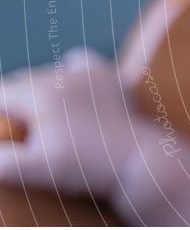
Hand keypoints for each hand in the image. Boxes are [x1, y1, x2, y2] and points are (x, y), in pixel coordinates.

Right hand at [0, 48, 146, 197]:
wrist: (137, 158)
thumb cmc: (84, 166)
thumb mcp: (37, 170)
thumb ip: (4, 163)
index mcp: (37, 94)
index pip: (1, 93)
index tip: (6, 130)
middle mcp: (60, 75)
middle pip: (22, 81)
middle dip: (14, 101)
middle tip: (17, 124)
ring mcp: (86, 72)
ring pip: (48, 71)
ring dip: (38, 87)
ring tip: (39, 113)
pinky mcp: (108, 75)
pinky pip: (80, 59)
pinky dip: (69, 68)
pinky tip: (68, 82)